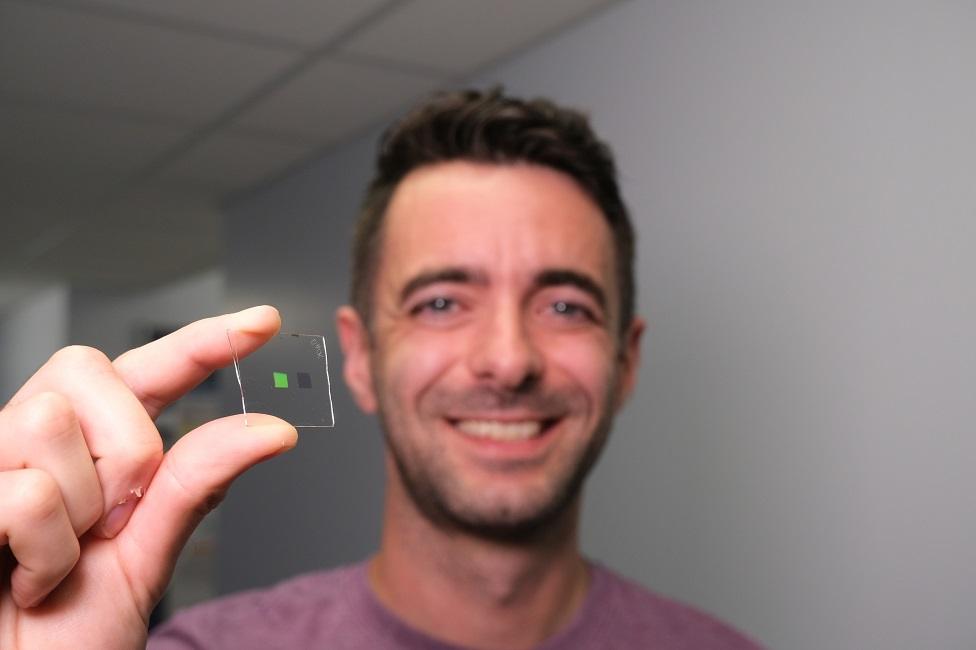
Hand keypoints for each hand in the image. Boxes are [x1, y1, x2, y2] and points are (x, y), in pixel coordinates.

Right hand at [0, 306, 297, 649]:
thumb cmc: (72, 631)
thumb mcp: (147, 555)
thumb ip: (196, 483)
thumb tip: (272, 428)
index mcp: (91, 446)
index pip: (147, 371)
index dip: (202, 341)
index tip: (263, 321)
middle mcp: (36, 440)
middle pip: (88, 370)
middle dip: (124, 448)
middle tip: (112, 520)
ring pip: (48, 421)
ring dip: (78, 511)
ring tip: (62, 557)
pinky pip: (24, 494)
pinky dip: (46, 554)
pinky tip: (27, 578)